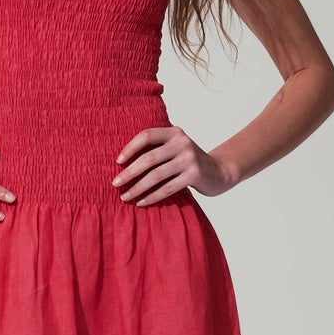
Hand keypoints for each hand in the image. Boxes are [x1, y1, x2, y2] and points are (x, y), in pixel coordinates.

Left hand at [111, 126, 233, 203]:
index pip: (147, 135)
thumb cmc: (188, 161)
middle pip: (149, 158)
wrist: (218, 171)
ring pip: (156, 175)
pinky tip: (141, 202)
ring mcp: (189, 159)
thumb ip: (157, 148)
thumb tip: (122, 162)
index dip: (130, 147)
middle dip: (129, 172)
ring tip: (125, 197)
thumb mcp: (175, 148)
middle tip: (115, 183)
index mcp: (174, 132)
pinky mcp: (194, 175)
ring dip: (138, 188)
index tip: (117, 161)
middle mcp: (182, 143)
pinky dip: (152, 196)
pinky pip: (167, 188)